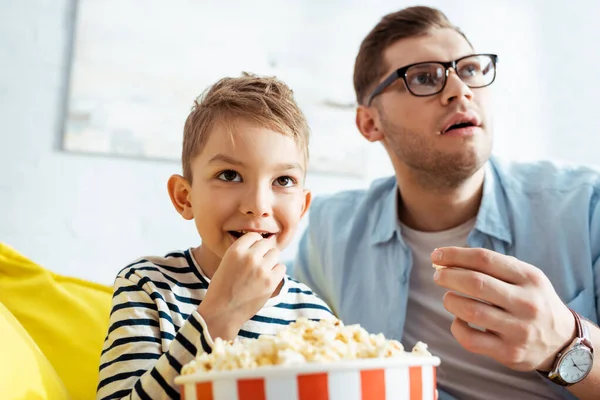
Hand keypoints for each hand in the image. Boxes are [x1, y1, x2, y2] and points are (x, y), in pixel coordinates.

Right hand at [198, 232, 284, 339]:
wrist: (222, 312)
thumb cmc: (223, 288)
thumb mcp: (227, 262)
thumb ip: (243, 252)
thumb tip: (264, 243)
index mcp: (235, 250)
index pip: (254, 236)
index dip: (254, 245)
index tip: (252, 254)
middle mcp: (249, 257)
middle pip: (266, 243)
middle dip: (264, 252)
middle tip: (258, 265)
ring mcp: (261, 269)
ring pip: (275, 253)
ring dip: (271, 261)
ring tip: (262, 272)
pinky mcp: (270, 282)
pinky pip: (281, 267)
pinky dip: (277, 272)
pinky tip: (267, 280)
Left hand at [431, 246, 575, 370]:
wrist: (562, 341)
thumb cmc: (532, 301)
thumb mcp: (526, 277)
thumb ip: (494, 266)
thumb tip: (449, 259)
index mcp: (529, 278)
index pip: (485, 259)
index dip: (456, 255)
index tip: (437, 255)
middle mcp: (526, 303)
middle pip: (476, 283)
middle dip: (449, 276)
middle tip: (438, 275)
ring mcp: (518, 330)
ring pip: (470, 311)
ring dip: (450, 300)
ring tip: (449, 297)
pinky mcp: (509, 353)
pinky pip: (470, 339)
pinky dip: (457, 326)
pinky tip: (459, 319)